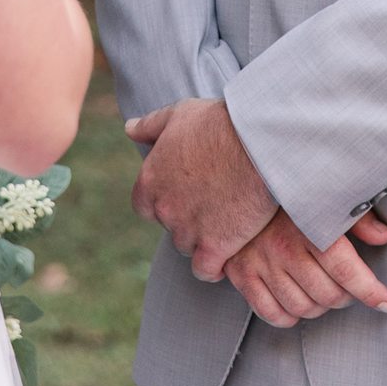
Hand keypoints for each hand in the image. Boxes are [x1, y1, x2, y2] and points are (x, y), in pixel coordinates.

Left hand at [122, 97, 278, 280]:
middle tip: (212, 205)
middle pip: (169, 227)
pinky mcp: (214, 248)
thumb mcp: (179, 115)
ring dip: (202, 240)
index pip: (144, 205)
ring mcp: (187, 231)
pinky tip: (226, 257)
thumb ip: (150, 125)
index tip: (185, 195)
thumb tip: (128, 129)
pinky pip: (206, 270)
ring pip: (187, 247)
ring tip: (225, 225)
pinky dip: (213, 267)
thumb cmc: (220, 124)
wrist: (257, 144)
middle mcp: (164, 209)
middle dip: (186, 219)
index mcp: (150, 180)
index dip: (164, 202)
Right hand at [223, 208, 386, 325]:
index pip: (345, 270)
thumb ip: (357, 217)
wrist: (237, 182)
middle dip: (347, 298)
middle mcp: (283, 247)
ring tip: (325, 293)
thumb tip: (384, 236)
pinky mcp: (241, 274)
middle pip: (327, 295)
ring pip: (302, 308)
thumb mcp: (325, 195)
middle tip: (351, 289)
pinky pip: (271, 313)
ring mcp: (260, 263)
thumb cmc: (286, 192)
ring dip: (320, 308)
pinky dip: (289, 316)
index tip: (385, 302)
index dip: (369, 291)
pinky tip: (298, 302)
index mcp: (307, 225)